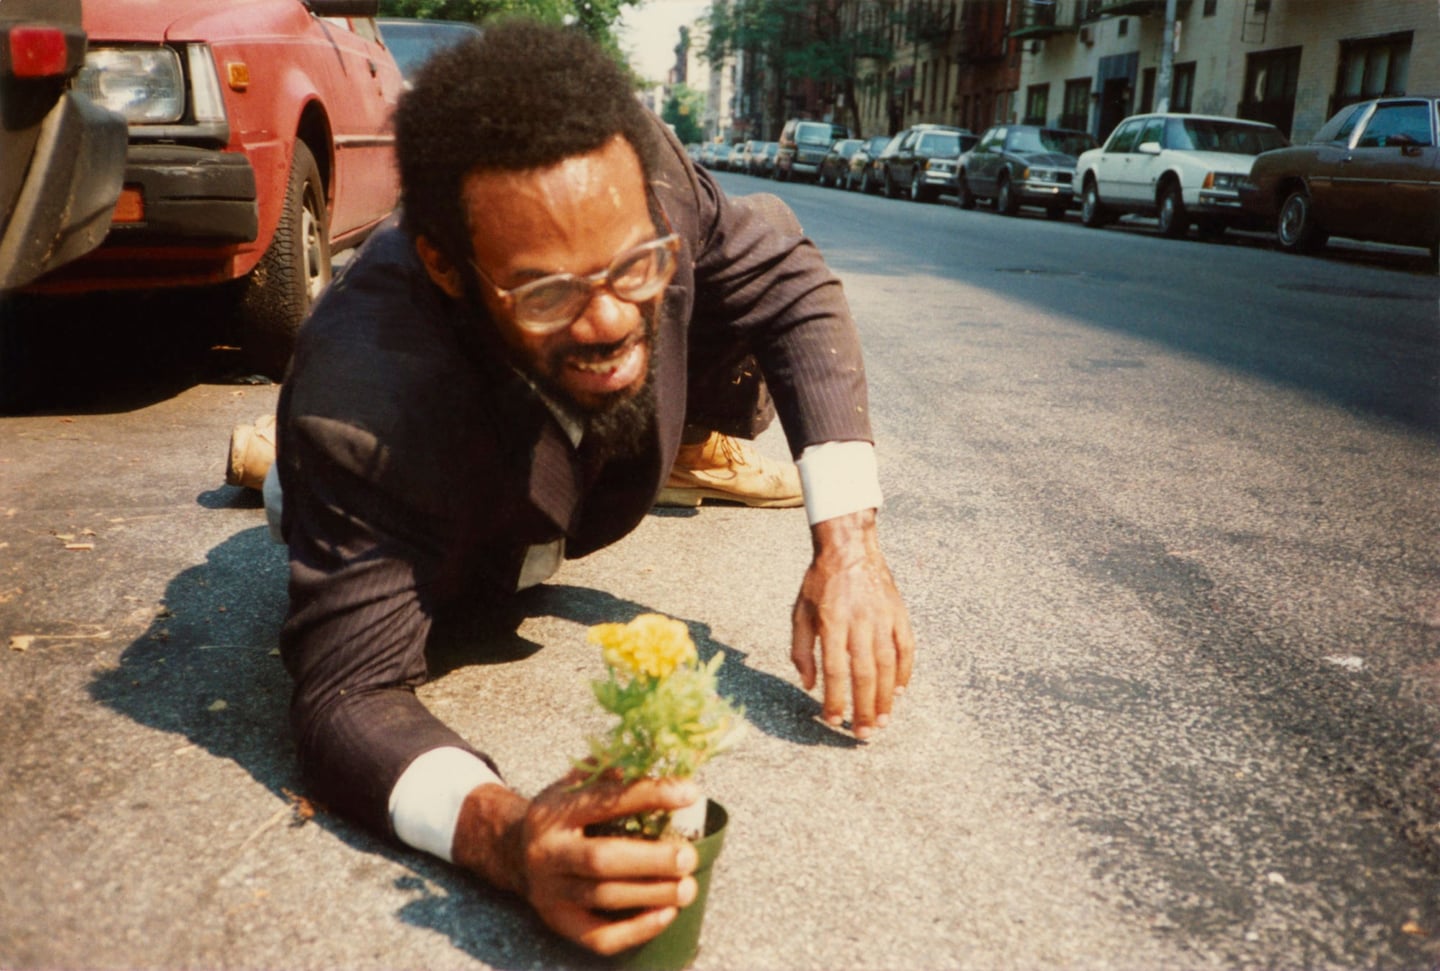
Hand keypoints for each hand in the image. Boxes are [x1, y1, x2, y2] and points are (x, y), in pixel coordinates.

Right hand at [452, 772, 699, 954]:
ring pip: (602, 898)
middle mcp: (548, 851)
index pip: (605, 800)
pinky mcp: (558, 922)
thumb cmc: (561, 814)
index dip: (649, 795)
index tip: (689, 793)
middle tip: (689, 856)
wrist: (513, 851)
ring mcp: (550, 890)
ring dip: (651, 894)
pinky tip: (665, 915)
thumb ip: (611, 772)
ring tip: (688, 888)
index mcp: (556, 811)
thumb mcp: (575, 784)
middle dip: (651, 859)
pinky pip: (598, 936)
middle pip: (601, 859)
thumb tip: (663, 761)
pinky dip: (636, 930)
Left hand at [791, 508, 914, 738]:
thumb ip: (800, 648)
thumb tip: (809, 684)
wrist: (849, 546)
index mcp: (831, 621)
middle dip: (863, 708)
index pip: (833, 670)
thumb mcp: (799, 611)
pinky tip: (900, 692)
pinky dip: (905, 672)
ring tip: (882, 722)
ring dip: (885, 698)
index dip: (834, 698)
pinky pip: (906, 648)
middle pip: (864, 674)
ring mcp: (883, 617)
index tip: (833, 720)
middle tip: (863, 734)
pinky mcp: (899, 613)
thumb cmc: (819, 582)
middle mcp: (859, 621)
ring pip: (888, 666)